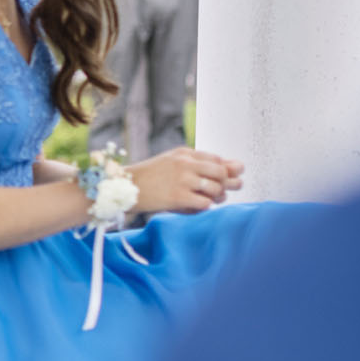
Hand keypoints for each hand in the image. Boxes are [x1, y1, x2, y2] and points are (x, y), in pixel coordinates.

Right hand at [125, 147, 244, 215]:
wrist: (127, 187)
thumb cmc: (151, 176)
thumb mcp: (172, 162)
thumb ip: (197, 163)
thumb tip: (232, 167)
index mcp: (184, 153)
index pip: (217, 159)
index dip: (226, 170)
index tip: (224, 179)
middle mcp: (185, 164)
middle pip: (221, 172)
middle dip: (228, 183)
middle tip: (222, 191)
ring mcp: (182, 180)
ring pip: (216, 188)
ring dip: (218, 197)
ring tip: (210, 200)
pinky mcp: (178, 197)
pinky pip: (205, 203)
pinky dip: (206, 207)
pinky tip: (198, 206)